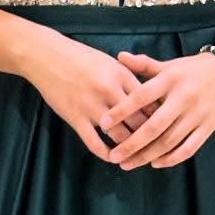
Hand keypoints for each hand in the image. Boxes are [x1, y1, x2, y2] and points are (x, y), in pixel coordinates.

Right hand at [21, 31, 162, 163]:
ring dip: (130, 149)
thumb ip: (129, 77)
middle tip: (159, 149)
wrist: (46, 56)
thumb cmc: (80, 57)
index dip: (160, 117)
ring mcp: (92, 106)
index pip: (149, 102)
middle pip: (138, 122)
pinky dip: (106, 154)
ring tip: (138, 157)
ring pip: (120, 136)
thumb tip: (150, 96)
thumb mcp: (109, 62)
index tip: (168, 128)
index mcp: (121, 75)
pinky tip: (112, 158)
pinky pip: (94, 143)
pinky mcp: (76, 118)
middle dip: (150, 138)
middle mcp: (110, 91)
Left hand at [99, 49, 214, 168]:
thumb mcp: (169, 64)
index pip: (142, 96)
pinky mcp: (209, 126)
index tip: (104, 123)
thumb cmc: (193, 69)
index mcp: (170, 79)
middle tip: (113, 156)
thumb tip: (119, 56)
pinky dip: (172, 158)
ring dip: (147, 155)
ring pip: (170, 141)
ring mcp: (197, 114)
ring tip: (128, 164)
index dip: (122, 110)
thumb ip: (145, 65)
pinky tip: (156, 163)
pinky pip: (189, 147)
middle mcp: (184, 97)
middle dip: (132, 144)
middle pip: (154, 126)